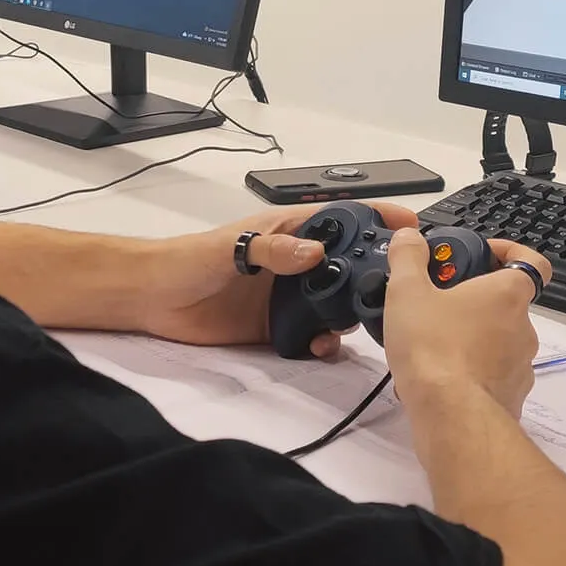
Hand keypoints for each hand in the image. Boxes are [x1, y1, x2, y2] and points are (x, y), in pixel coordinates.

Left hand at [137, 202, 421, 355]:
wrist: (154, 298)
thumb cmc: (187, 258)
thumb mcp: (229, 247)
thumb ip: (271, 250)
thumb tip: (313, 253)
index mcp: (288, 231)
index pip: (341, 219)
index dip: (376, 219)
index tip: (411, 226)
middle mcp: (294, 263)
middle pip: (348, 265)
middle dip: (372, 276)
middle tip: (393, 292)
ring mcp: (287, 296)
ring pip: (335, 304)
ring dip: (350, 314)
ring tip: (356, 324)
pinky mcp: (277, 328)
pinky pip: (313, 336)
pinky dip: (324, 342)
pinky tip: (322, 346)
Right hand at [383, 229, 551, 418]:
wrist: (451, 416)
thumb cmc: (434, 347)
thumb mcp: (407, 292)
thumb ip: (407, 258)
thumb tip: (409, 237)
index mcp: (507, 294)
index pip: (532, 262)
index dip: (511, 252)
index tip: (484, 254)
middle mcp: (523, 327)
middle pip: (507, 302)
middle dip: (475, 299)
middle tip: (439, 302)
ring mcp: (521, 365)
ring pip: (499, 339)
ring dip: (473, 336)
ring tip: (432, 342)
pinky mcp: (511, 395)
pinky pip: (492, 373)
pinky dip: (471, 370)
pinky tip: (438, 375)